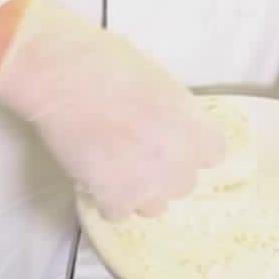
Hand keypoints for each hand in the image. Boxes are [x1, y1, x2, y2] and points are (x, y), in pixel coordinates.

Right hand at [0, 0, 224, 220]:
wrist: (66, 79)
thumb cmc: (110, 64)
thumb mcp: (162, 84)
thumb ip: (176, 117)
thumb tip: (169, 131)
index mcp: (195, 128)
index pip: (213, 155)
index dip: (189, 149)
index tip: (171, 142)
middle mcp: (179, 163)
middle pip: (183, 185)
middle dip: (163, 173)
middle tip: (135, 154)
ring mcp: (148, 186)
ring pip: (154, 206)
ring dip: (138, 192)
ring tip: (112, 169)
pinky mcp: (114, 199)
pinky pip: (118, 213)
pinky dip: (106, 199)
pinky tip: (94, 176)